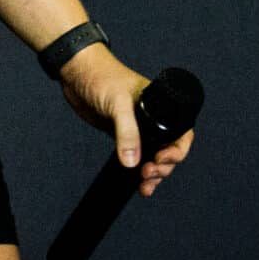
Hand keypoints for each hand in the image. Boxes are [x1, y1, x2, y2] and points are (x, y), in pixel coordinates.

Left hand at [58, 47, 194, 197]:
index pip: (181, 133)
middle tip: (148, 173)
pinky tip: (137, 183)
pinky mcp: (122, 135)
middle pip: (170, 150)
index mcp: (160, 106)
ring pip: (155, 157)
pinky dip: (138, 172)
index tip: (161, 160)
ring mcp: (137, 128)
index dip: (177, 151)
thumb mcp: (117, 104)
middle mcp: (152, 118)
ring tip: (144, 185)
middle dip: (163, 167)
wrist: (76, 74)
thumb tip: (132, 162)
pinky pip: (137, 157)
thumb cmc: (102, 76)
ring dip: (153, 175)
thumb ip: (127, 132)